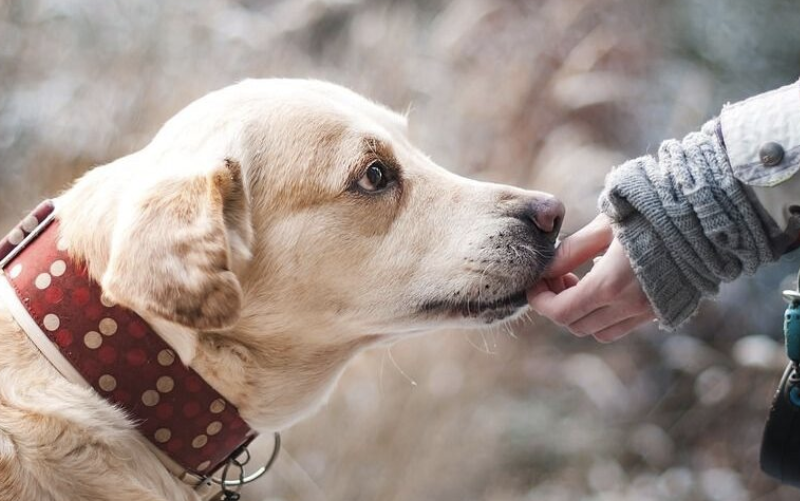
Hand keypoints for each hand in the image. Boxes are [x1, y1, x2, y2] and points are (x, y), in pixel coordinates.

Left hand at [527, 215, 655, 341]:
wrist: (706, 217)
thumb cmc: (651, 212)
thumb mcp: (604, 226)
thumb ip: (572, 251)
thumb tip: (546, 268)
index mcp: (610, 284)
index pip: (560, 312)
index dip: (540, 301)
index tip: (535, 283)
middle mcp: (629, 306)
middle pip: (576, 325)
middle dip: (558, 304)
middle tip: (558, 276)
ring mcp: (647, 312)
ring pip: (599, 331)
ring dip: (582, 313)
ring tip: (580, 281)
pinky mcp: (661, 311)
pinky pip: (622, 326)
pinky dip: (605, 315)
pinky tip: (606, 285)